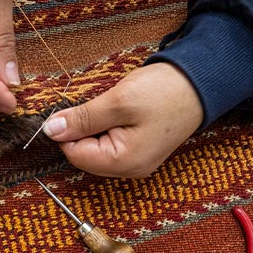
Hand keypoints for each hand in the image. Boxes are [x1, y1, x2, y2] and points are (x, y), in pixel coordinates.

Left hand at [42, 63, 203, 177]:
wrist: (201, 83)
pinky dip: (107, 128)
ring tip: (113, 107)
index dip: (67, 131)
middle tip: (100, 104)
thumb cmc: (164, 91)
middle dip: (82, 130)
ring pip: (96, 149)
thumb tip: (51, 130)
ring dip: (94, 128)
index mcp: (124, 162)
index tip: (73, 108)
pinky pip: (111, 145)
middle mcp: (130, 169)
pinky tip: (119, 113)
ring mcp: (137, 162)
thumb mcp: (118, 101)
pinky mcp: (141, 151)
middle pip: (85, 155)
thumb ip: (82, 119)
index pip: (75, 155)